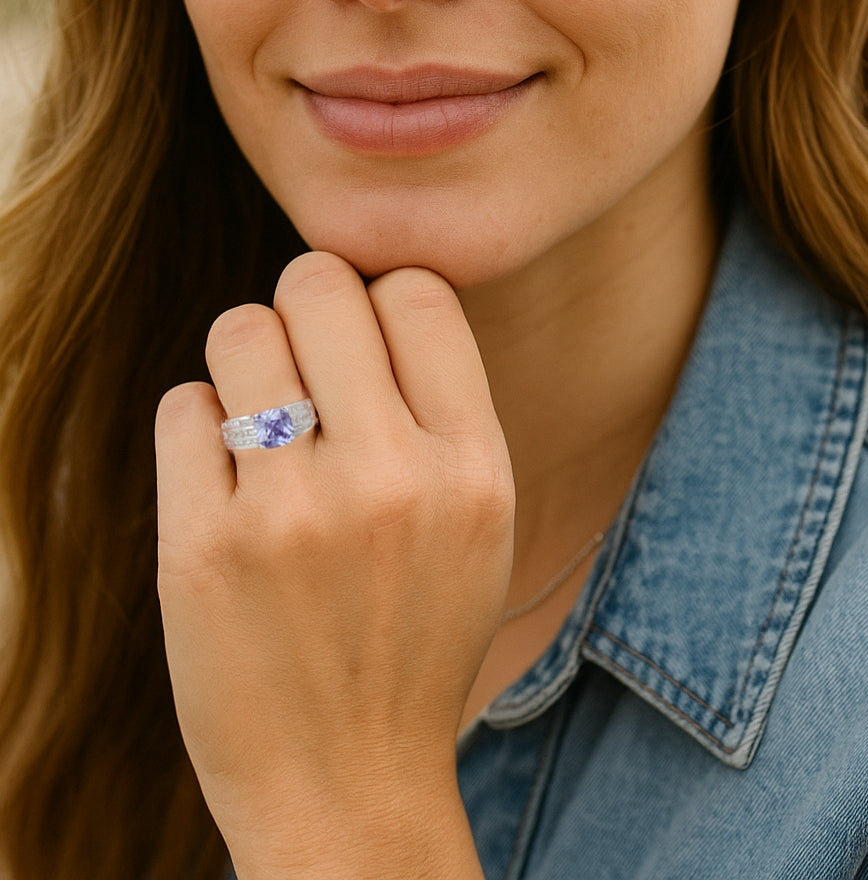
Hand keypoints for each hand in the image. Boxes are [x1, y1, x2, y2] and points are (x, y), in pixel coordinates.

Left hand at [155, 253, 513, 879]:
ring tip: (258, 415)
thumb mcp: (478, 524)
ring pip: (240, 330)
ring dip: (245, 360)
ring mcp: (291, 515)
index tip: (364, 342)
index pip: (418, 291)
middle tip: (300, 362)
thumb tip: (371, 293)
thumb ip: (441, 411)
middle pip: (319, 285)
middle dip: (303, 308)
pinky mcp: (202, 549)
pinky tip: (225, 479)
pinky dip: (198, 428)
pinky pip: (183, 407)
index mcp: (473, 470)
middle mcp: (390, 480)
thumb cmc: (412, 638)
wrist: (347, 787)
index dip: (382, 298)